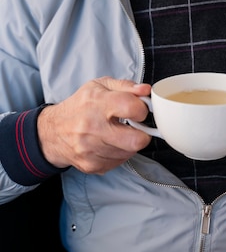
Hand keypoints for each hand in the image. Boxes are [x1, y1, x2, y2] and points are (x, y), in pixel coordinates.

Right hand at [37, 77, 151, 173]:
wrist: (53, 131)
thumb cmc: (80, 106)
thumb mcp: (100, 86)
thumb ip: (126, 86)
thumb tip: (146, 90)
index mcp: (97, 103)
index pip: (132, 108)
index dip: (142, 109)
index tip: (139, 110)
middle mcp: (92, 128)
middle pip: (136, 140)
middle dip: (142, 133)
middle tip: (135, 127)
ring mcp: (91, 150)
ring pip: (130, 152)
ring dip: (130, 143)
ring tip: (119, 133)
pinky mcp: (92, 165)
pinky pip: (120, 162)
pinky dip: (120, 153)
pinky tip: (111, 143)